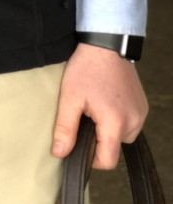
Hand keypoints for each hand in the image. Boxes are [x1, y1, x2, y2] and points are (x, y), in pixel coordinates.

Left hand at [51, 42, 147, 168]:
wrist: (106, 43)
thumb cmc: (87, 68)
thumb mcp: (70, 97)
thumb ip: (65, 128)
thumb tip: (60, 153)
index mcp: (115, 123)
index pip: (108, 160)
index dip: (91, 159)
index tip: (79, 145)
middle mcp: (134, 121)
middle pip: (114, 147)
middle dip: (98, 139)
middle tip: (84, 116)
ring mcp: (141, 114)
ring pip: (122, 136)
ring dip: (108, 129)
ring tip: (95, 107)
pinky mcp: (143, 106)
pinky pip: (129, 123)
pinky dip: (117, 119)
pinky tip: (106, 102)